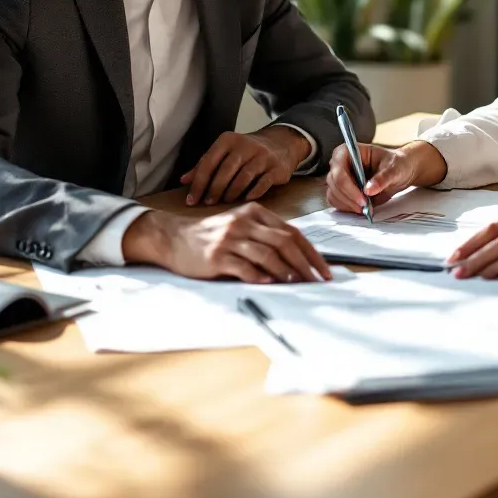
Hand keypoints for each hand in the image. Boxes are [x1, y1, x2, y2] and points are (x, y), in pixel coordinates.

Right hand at [121, 203, 331, 282]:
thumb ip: (265, 237)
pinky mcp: (216, 256)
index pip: (291, 232)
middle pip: (284, 242)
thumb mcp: (240, 227)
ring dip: (287, 271)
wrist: (174, 238)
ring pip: (267, 254)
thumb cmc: (211, 236)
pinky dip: (259, 276)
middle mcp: (244, 223)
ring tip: (299, 284)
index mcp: (254, 213)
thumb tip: (298, 260)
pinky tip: (270, 283)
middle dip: (305, 263)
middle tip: (317, 280)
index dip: (311, 252)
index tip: (323, 269)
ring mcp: (229, 238)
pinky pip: (243, 267)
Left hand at [181, 127, 310, 205]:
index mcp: (228, 140)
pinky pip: (263, 182)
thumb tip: (183, 180)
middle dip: (214, 189)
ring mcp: (262, 156)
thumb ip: (205, 165)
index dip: (198, 182)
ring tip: (225, 202)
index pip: (209, 161)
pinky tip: (246, 199)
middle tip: (208, 203)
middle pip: (226, 170)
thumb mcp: (225, 152)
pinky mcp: (276, 167)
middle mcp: (245, 145)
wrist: (281, 143)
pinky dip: (253, 192)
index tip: (191, 200)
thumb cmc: (246, 151)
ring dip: (232, 192)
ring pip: (244, 176)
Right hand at [325, 140, 447, 213]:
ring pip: (333, 195)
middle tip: (366, 207)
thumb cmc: (395, 164)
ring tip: (366, 208)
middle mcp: (339, 164)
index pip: (339, 171)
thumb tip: (369, 189)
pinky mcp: (341, 190)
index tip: (364, 198)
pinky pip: (336, 202)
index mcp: (347, 151)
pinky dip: (347, 208)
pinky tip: (361, 208)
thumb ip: (382, 178)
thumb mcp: (394, 168)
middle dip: (350, 198)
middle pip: (334, 184)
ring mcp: (338, 177)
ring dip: (348, 205)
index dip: (349, 187)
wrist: (399, 172)